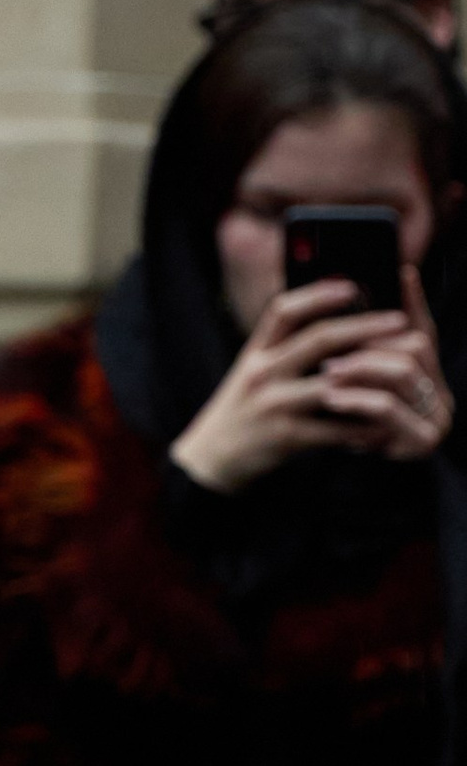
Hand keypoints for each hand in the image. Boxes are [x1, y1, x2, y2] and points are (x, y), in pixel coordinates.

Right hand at [171, 275, 445, 492]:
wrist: (212, 457)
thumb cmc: (243, 407)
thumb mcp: (253, 369)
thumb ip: (284, 346)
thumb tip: (335, 319)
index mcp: (256, 351)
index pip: (284, 310)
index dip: (319, 294)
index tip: (354, 286)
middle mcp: (262, 373)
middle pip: (318, 340)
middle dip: (364, 326)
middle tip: (400, 320)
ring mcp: (272, 405)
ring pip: (331, 385)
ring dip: (371, 378)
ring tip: (403, 371)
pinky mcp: (284, 437)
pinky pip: (332, 429)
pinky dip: (360, 427)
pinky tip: (382, 423)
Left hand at [310, 264, 453, 464]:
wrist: (346, 494)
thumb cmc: (341, 434)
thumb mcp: (347, 390)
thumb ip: (354, 355)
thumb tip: (341, 300)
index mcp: (425, 377)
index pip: (424, 328)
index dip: (412, 300)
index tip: (401, 270)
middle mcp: (439, 394)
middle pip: (415, 347)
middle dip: (371, 343)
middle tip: (332, 346)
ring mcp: (437, 419)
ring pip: (404, 374)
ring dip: (361, 368)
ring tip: (327, 370)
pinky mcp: (424, 443)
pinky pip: (389, 410)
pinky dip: (358, 399)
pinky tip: (332, 398)